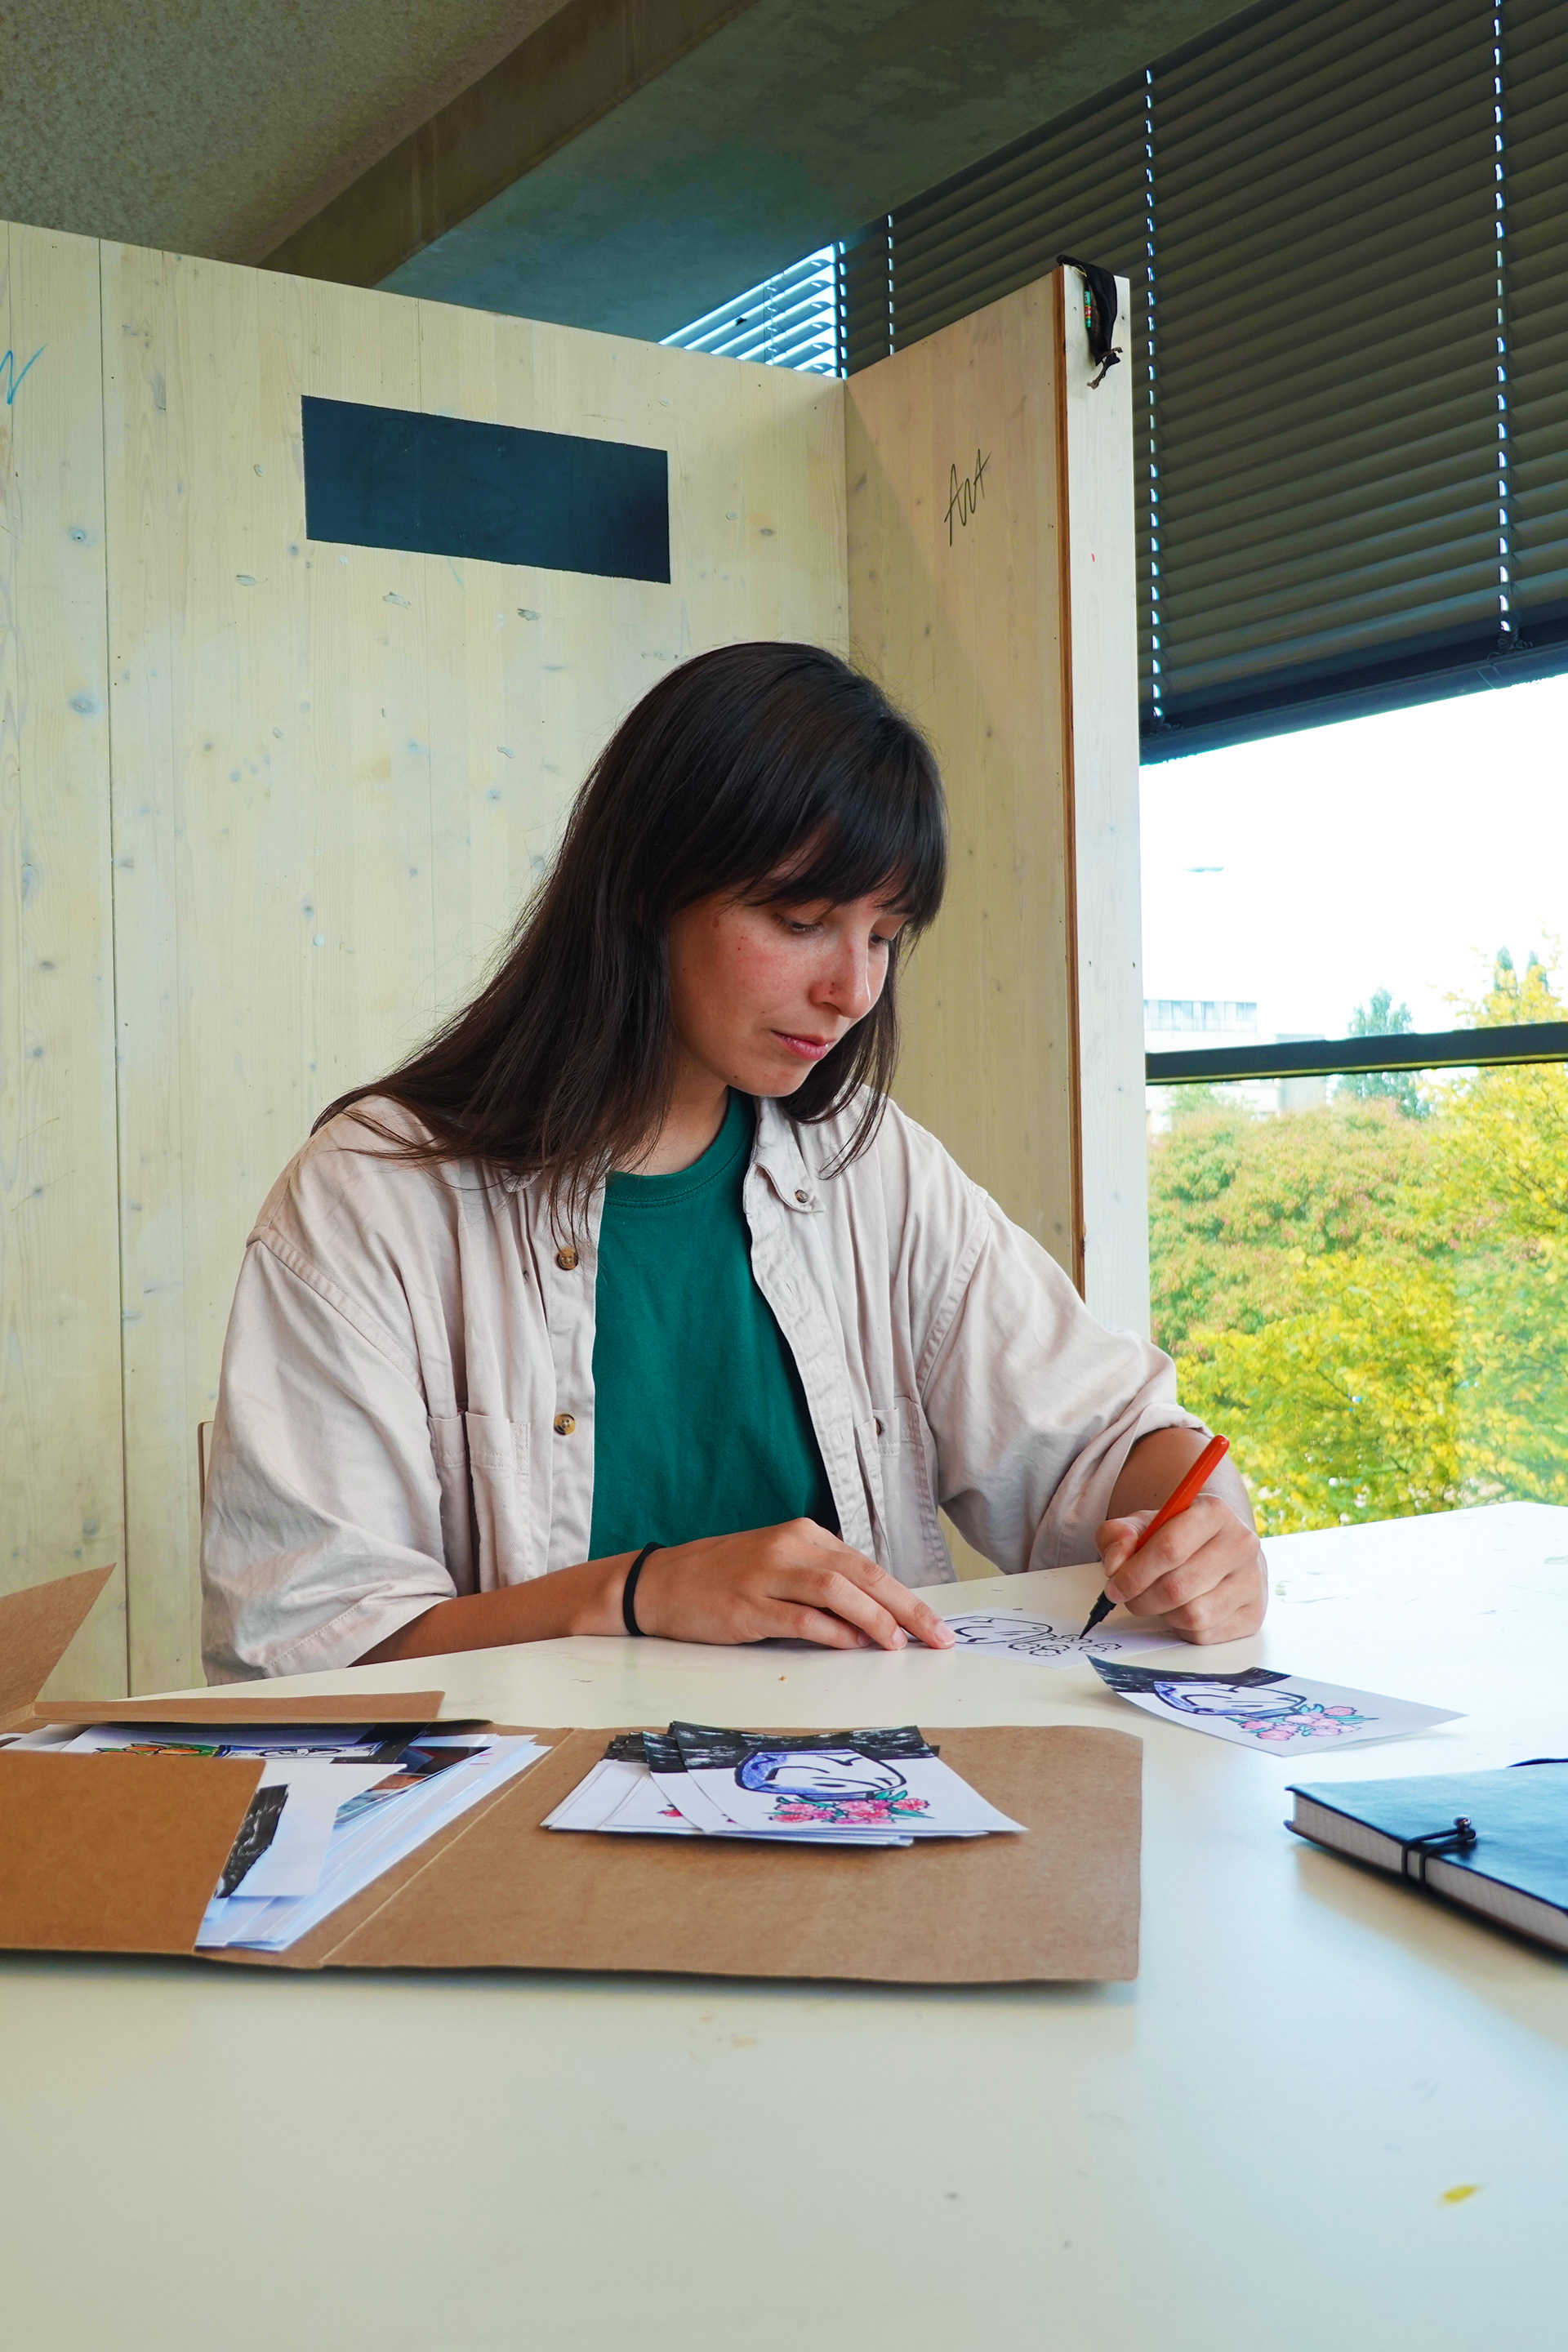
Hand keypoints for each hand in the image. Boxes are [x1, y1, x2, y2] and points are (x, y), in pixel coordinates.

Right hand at [633, 1518, 955, 1651]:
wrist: (661, 1582)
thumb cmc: (723, 1578)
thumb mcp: (778, 1566)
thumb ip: (822, 1584)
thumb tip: (874, 1619)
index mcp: (802, 1535)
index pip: (866, 1566)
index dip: (904, 1596)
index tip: (932, 1624)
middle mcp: (789, 1548)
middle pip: (862, 1575)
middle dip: (906, 1608)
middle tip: (937, 1637)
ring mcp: (767, 1575)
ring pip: (836, 1591)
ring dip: (875, 1618)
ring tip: (900, 1644)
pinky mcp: (748, 1606)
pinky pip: (801, 1618)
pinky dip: (832, 1632)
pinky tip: (853, 1645)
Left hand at [1093, 1494, 1265, 1644]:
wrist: (1219, 1548)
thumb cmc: (1176, 1536)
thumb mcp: (1142, 1525)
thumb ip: (1117, 1535)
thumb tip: (1115, 1564)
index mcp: (1213, 1511)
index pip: (1170, 1548)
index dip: (1134, 1573)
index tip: (1114, 1586)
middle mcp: (1241, 1544)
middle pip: (1178, 1587)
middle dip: (1141, 1599)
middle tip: (1128, 1597)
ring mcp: (1253, 1581)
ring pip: (1192, 1615)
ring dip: (1162, 1614)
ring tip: (1157, 1600)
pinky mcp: (1254, 1614)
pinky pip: (1205, 1634)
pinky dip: (1182, 1628)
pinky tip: (1181, 1609)